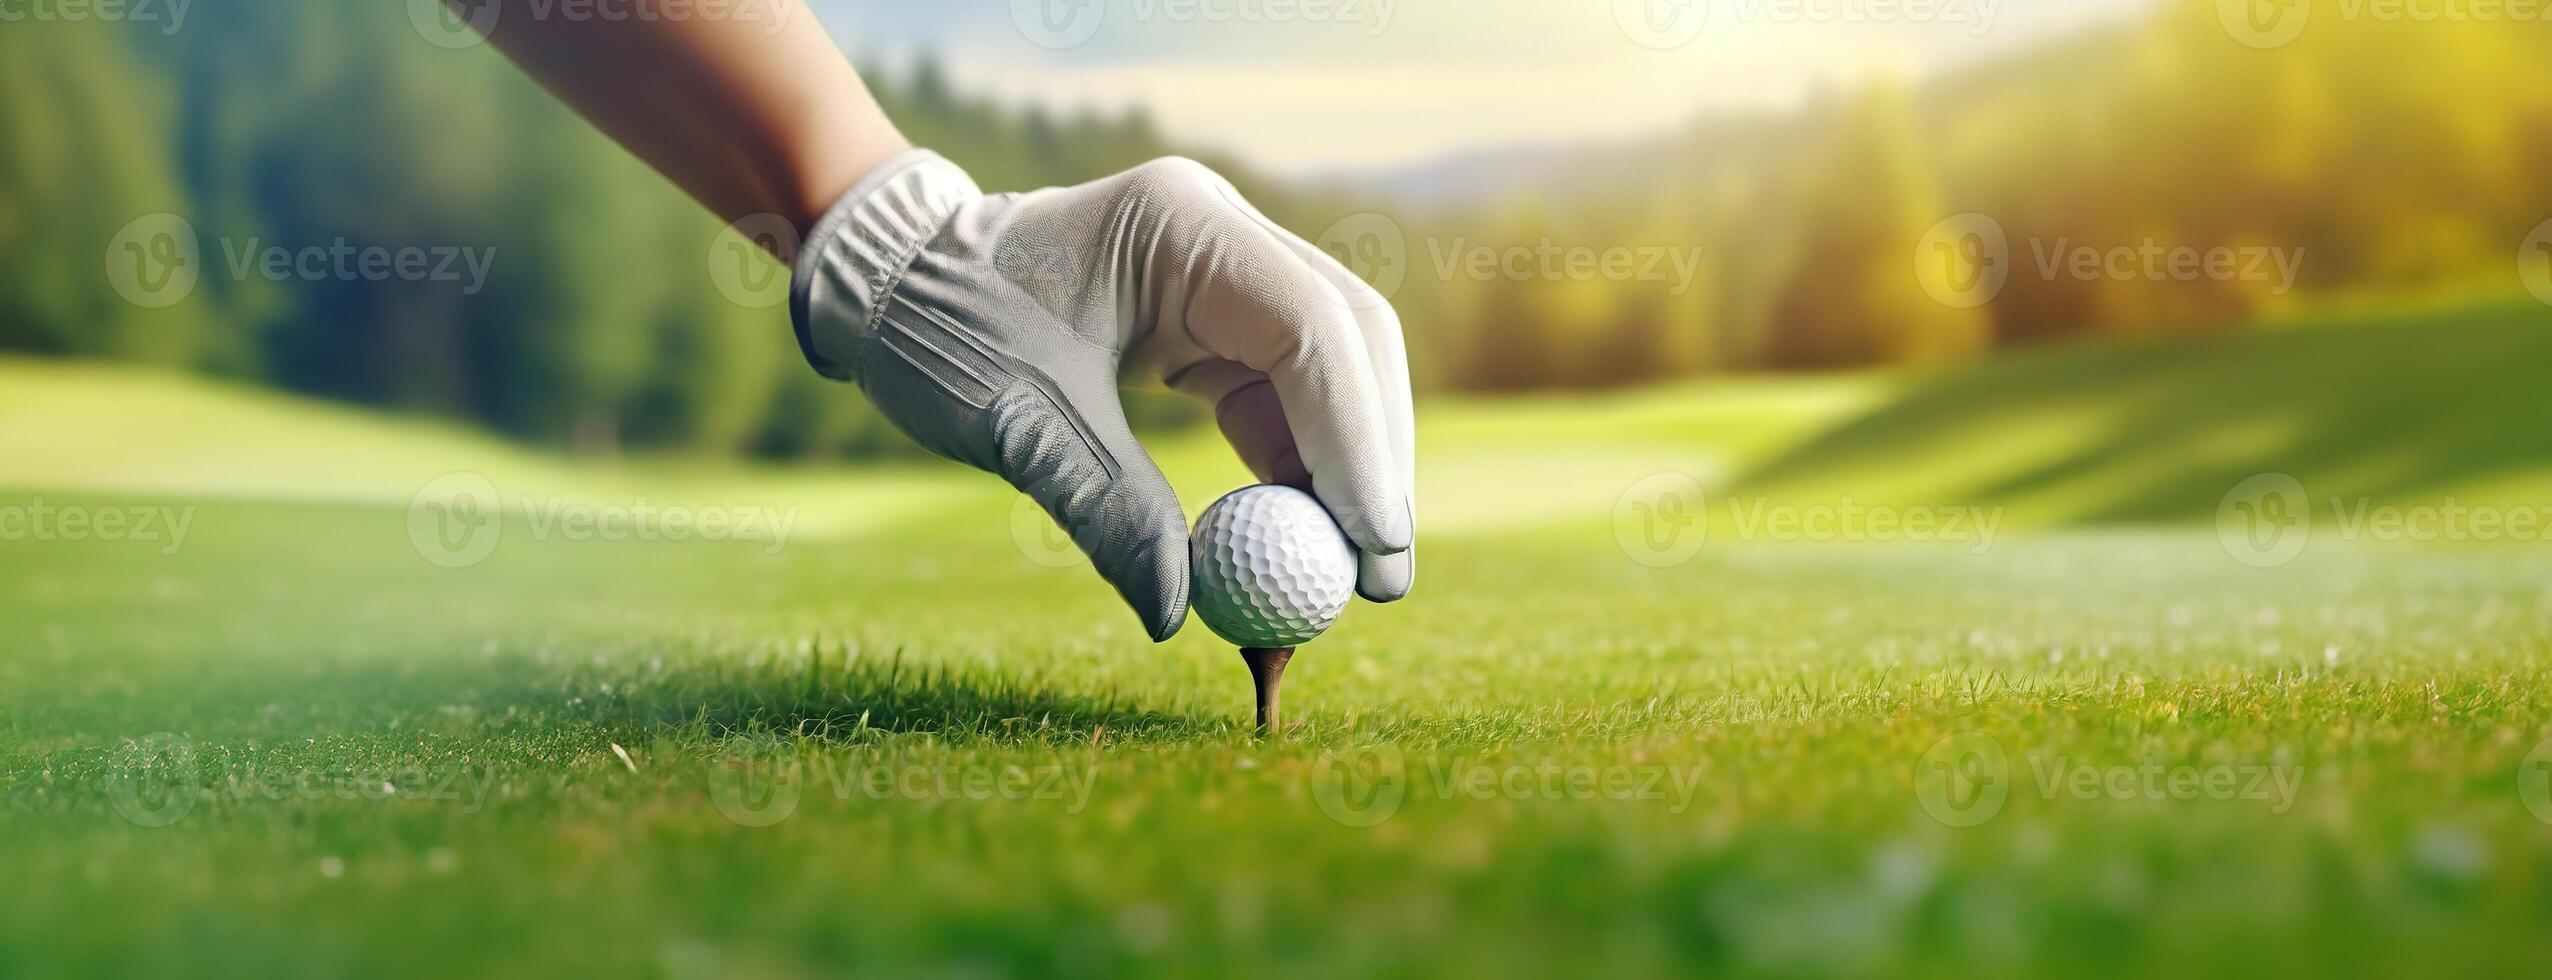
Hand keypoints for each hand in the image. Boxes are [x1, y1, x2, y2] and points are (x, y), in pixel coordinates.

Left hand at [790, 152, 1415, 639]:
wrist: (884, 283)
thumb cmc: (936, 326)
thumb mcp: (1017, 423)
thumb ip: (1109, 511)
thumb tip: (1179, 614)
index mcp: (1180, 225)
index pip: (1311, 330)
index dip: (1356, 441)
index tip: (1373, 548)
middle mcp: (1221, 234)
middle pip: (1349, 343)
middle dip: (1372, 460)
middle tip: (1380, 578)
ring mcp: (1224, 274)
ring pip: (1331, 371)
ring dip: (1344, 470)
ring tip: (1344, 577)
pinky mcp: (1212, 321)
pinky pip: (1282, 395)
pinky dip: (1295, 467)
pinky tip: (1292, 540)